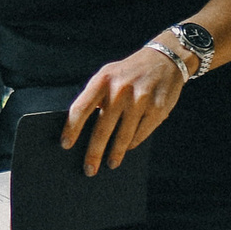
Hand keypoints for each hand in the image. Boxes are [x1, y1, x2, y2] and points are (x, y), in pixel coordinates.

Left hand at [64, 46, 185, 175]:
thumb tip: (81, 129)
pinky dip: (132, 144)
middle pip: (101, 129)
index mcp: (102, 80)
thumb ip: (95, 97)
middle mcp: (120, 90)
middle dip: (93, 154)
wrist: (164, 60)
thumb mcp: (108, 75)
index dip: (71, 129)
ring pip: (123, 137)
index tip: (65, 145)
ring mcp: (140, 100)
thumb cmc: (129, 72)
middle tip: (89, 169)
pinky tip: (128, 148)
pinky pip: (140, 135)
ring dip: (115, 154)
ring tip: (110, 163)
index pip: (80, 108)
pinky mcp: (157, 109)